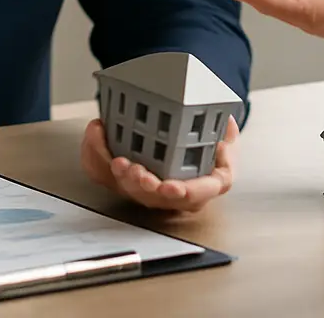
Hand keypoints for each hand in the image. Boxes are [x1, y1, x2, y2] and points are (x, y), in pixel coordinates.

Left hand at [79, 111, 237, 211]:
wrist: (194, 136)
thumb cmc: (212, 140)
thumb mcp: (227, 133)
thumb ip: (226, 131)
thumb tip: (224, 125)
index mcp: (205, 184)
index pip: (196, 194)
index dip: (182, 193)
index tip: (169, 187)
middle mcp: (177, 193)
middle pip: (156, 198)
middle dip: (141, 186)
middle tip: (133, 169)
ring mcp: (150, 189)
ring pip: (130, 191)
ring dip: (117, 175)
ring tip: (113, 157)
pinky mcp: (127, 179)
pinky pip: (108, 176)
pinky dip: (97, 156)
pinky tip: (96, 134)